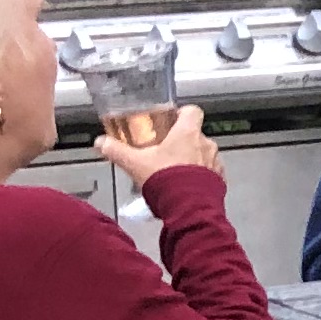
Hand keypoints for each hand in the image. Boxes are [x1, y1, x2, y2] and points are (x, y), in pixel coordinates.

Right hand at [99, 105, 220, 187]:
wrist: (189, 209)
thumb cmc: (165, 180)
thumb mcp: (135, 164)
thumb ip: (117, 151)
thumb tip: (100, 142)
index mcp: (188, 132)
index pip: (192, 110)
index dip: (182, 113)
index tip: (171, 119)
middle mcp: (206, 143)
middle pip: (195, 133)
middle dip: (181, 140)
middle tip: (165, 150)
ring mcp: (215, 162)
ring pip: (203, 153)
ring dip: (191, 158)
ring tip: (173, 171)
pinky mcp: (220, 179)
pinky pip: (210, 171)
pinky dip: (200, 175)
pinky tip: (185, 185)